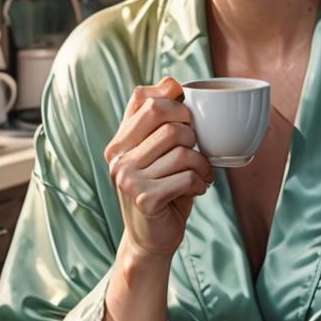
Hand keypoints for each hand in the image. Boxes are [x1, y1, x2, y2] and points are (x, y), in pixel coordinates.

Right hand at [105, 76, 213, 258]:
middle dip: (192, 133)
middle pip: (166, 121)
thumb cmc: (161, 190)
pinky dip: (201, 183)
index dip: (172, 100)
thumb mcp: (155, 153)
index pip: (143, 99)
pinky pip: (187, 177)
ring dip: (202, 164)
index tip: (187, 117)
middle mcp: (118, 157)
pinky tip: (197, 189)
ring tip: (201, 174)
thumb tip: (171, 82)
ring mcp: (128, 178)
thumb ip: (158, 122)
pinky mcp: (145, 198)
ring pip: (183, 151)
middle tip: (197, 150)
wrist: (150, 239)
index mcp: (119, 142)